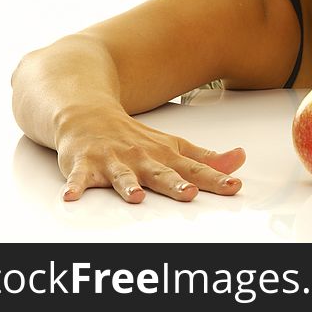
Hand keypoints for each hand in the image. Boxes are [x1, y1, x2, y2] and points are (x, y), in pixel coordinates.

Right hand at [55, 104, 245, 202]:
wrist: (89, 114)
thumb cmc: (135, 139)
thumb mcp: (174, 146)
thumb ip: (206, 159)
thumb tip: (240, 159)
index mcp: (165, 156)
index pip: (194, 169)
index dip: (215, 178)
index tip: (234, 186)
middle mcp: (141, 158)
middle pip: (161, 173)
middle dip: (175, 183)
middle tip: (189, 193)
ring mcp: (113, 161)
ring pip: (122, 176)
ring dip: (127, 186)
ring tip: (135, 196)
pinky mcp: (84, 164)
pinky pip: (78, 178)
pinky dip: (74, 186)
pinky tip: (71, 197)